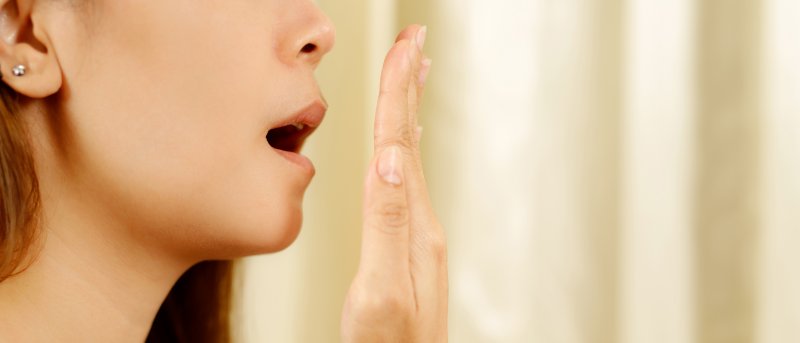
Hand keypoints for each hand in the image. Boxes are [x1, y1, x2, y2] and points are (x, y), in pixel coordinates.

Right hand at [341, 25, 446, 341]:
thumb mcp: (382, 290)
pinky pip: (405, 182)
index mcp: (411, 223)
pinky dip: (402, 150)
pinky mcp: (407, 248)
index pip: (399, 143)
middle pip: (409, 140)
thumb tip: (387, 160)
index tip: (405, 45)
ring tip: (413, 78)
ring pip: (409, 157)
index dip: (399, 92)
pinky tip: (401, 149)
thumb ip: (386, 225)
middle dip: (409, 87)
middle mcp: (420, 222)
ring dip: (408, 112)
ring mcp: (416, 235)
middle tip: (414, 41)